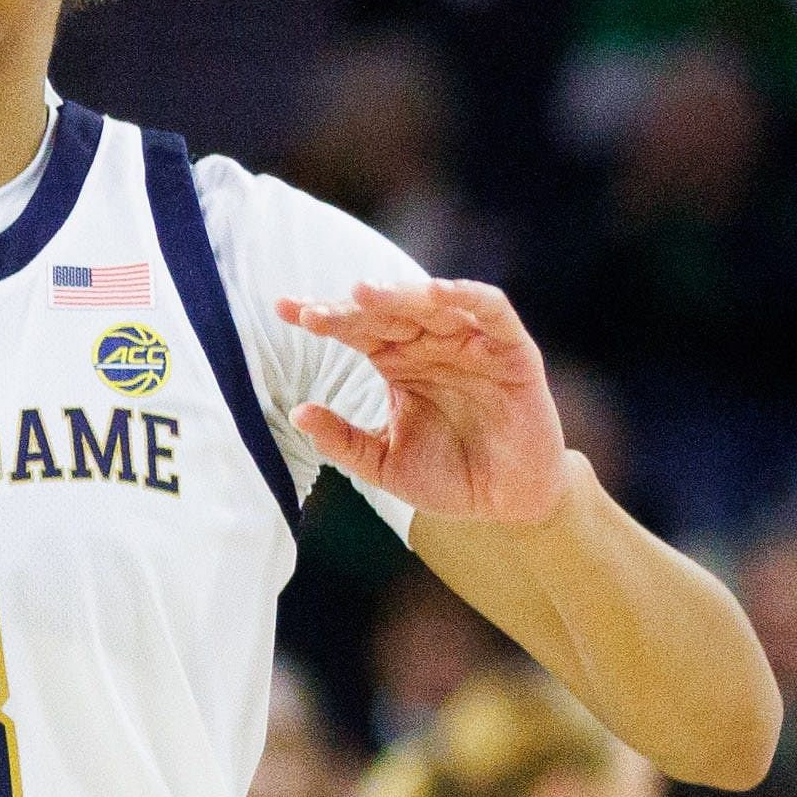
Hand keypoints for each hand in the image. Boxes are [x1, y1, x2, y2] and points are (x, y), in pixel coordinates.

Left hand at [274, 278, 574, 526]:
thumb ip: (343, 440)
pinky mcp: (512, 351)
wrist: (507, 504)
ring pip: (432, 304)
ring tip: (364, 293)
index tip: (284, 310)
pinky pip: (492, 311)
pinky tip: (436, 293)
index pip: (354, 328)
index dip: (322, 316)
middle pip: (386, 313)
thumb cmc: (447, 476)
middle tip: (316, 313)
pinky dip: (466, 295)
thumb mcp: (384, 463)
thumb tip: (297, 412)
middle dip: (351, 309)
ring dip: (399, 295)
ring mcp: (471, 343)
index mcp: (397, 361)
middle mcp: (430, 344)